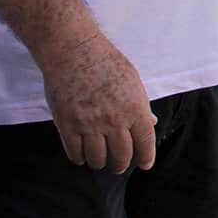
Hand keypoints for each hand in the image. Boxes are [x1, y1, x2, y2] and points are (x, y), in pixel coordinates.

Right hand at [37, 30, 155, 172]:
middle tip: (118, 165)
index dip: (145, 158)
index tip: (144, 165)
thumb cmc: (107, 63)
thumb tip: (150, 122)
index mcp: (135, 109)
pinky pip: (75, 153)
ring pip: (97, 159)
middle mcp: (114, 120)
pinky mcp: (67, 125)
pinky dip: (79, 158)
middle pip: (121, 156)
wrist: (74, 52)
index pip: (144, 143)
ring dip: (100, 163)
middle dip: (120, 164)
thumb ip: (140, 105)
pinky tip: (82, 156)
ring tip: (100, 160)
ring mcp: (90, 125)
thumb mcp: (133, 81)